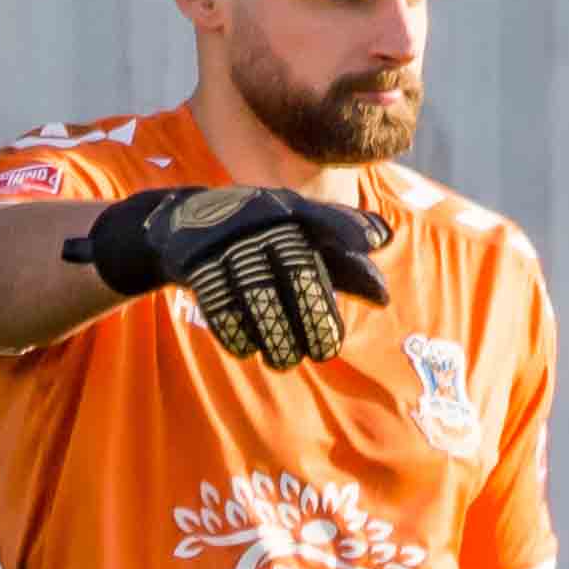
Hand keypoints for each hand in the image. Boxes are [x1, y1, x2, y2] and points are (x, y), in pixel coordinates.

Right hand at [65, 186, 390, 367]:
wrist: (183, 225)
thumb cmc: (261, 241)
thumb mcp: (298, 241)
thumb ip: (342, 262)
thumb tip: (385, 286)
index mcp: (287, 208)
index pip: (321, 215)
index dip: (346, 226)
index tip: (372, 244)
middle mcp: (258, 218)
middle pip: (295, 267)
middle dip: (314, 313)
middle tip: (327, 351)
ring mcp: (224, 239)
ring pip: (258, 293)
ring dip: (276, 334)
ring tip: (287, 360)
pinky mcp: (193, 262)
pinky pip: (219, 303)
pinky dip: (237, 332)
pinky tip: (249, 349)